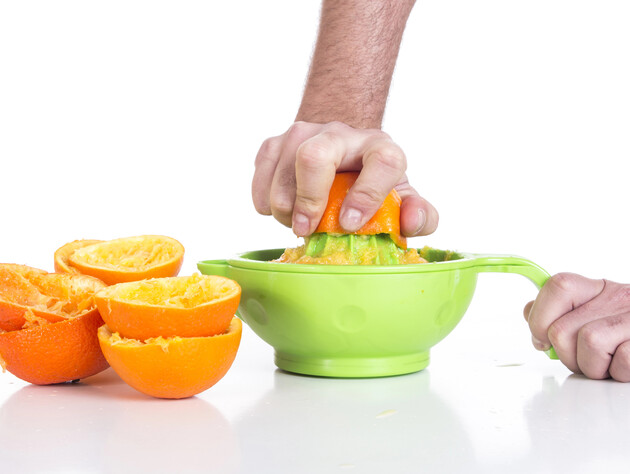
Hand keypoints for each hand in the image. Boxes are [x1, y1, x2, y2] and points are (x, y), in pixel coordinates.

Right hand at [252, 121, 438, 237]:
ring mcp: (302, 133)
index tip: (351, 225)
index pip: (381, 162)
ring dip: (286, 209)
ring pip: (281, 172)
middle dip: (307, 200)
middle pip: (313, 157)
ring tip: (301, 221)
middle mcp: (341, 133)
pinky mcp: (274, 143)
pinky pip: (260, 179)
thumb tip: (412, 222)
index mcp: (381, 147)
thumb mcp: (401, 197)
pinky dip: (267, 203)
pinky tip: (286, 208)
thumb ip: (419, 214)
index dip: (367, 195)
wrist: (340, 149)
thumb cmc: (370, 181)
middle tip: (307, 229)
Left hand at [524, 272, 629, 381]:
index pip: (558, 286)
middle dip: (567, 355)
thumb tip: (529, 313)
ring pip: (588, 343)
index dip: (540, 316)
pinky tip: (626, 367)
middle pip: (562, 328)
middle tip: (586, 359)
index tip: (541, 338)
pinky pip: (622, 362)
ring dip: (593, 366)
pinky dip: (620, 372)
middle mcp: (618, 298)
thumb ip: (560, 312)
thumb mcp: (595, 313)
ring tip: (608, 364)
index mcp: (598, 289)